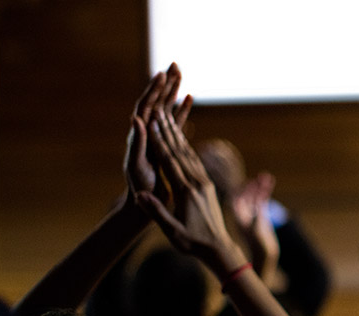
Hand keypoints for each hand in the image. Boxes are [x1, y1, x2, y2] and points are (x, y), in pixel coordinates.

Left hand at [126, 64, 193, 202]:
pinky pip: (174, 121)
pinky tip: (189, 97)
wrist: (144, 204)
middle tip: (174, 64)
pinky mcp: (166, 143)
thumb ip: (137, 143)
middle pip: (155, 102)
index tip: (162, 74)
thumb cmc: (140, 188)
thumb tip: (136, 118)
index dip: (153, 90)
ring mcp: (156, 137)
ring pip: (165, 108)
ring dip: (172, 90)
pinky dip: (181, 108)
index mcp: (138, 135)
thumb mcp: (136, 166)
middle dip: (164, 83)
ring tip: (181, 73)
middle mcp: (145, 133)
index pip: (145, 107)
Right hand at [136, 109, 244, 278]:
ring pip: (190, 154)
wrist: (219, 247)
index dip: (160, 142)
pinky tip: (182, 140)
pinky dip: (188, 148)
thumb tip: (140, 195)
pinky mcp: (208, 185)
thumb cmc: (192, 242)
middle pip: (180, 152)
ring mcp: (205, 182)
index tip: (152, 125)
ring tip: (170, 118)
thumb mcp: (172, 231)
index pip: (170, 162)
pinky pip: (196, 162)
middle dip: (168, 131)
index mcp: (186, 192)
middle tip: (160, 110)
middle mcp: (197, 183)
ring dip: (179, 135)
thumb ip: (157, 212)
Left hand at [234, 173, 279, 286]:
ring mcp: (253, 215)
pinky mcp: (262, 217)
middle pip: (245, 195)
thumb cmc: (258, 248)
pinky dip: (266, 191)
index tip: (247, 181)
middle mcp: (244, 215)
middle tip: (260, 177)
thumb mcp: (256, 233)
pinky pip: (263, 201)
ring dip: (260, 187)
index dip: (239, 189)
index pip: (235, 199)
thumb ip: (257, 220)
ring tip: (266, 176)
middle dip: (251, 186)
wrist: (264, 258)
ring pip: (255, 197)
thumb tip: (258, 209)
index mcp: (238, 218)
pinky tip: (270, 181)